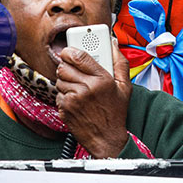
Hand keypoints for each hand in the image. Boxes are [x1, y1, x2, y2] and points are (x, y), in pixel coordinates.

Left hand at [55, 38, 131, 157]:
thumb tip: (112, 43)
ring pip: (59, 80)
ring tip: (78, 87)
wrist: (106, 139)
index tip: (70, 51)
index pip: (79, 56)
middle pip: (64, 67)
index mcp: (102, 79)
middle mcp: (86, 88)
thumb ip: (120, 62)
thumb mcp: (125, 86)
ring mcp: (74, 99)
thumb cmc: (116, 112)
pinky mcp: (65, 109)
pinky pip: (58, 94)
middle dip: (67, 66)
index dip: (71, 50)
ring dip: (65, 81)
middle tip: (73, 70)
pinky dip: (64, 96)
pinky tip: (75, 100)